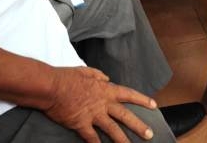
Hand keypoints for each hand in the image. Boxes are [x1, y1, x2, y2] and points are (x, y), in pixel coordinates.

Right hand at [43, 66, 157, 142]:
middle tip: (149, 135)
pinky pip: (92, 138)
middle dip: (139, 126)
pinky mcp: (81, 124)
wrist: (52, 86)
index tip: (154, 105)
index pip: (129, 94)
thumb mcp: (86, 71)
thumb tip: (106, 78)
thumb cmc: (67, 77)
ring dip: (122, 140)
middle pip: (125, 116)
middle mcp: (103, 103)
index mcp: (106, 89)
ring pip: (113, 130)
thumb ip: (98, 75)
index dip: (142, 100)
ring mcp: (93, 114)